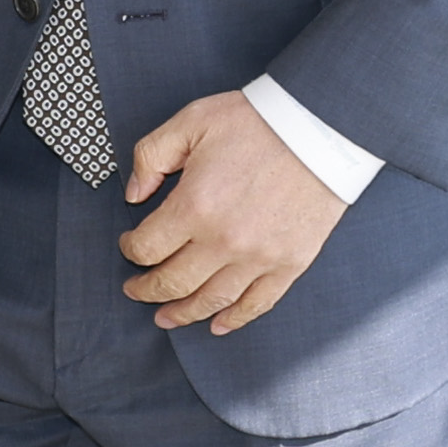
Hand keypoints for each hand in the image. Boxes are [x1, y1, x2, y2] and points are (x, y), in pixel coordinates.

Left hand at [118, 90, 345, 336]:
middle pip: (174, 282)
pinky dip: (235, 319)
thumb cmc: (255, 121)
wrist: (319, 129)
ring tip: (166, 318)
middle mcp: (224, 241)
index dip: (130, 250)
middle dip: (148, 289)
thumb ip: (151, 156)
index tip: (128, 246)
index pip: (148, 247)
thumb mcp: (190, 122)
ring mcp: (260, 258)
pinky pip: (258, 304)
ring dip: (184, 313)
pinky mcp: (290, 264)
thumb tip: (133, 195)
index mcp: (194, 205)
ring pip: (212, 301)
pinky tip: (218, 325)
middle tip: (135, 290)